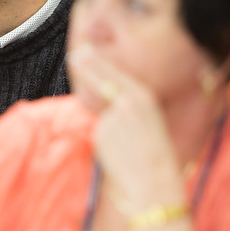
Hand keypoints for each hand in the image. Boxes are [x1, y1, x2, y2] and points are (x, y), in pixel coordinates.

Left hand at [67, 44, 183, 210]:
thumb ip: (128, 107)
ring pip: (99, 110)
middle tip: (75, 56)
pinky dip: (105, 137)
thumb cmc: (154, 154)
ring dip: (100, 111)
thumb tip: (108, 101)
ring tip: (120, 133)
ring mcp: (113, 116)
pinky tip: (117, 150)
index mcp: (144, 98)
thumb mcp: (148, 122)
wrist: (154, 180)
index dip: (100, 62)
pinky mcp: (103, 132)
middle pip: (102, 79)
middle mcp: (128, 102)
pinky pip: (100, 131)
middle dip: (87, 66)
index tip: (87, 50)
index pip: (117, 73)